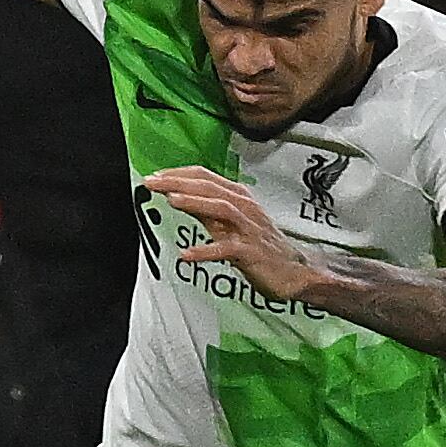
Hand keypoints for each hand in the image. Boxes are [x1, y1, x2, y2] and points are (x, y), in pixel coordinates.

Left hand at [141, 166, 318, 302]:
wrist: (294, 272)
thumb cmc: (259, 247)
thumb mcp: (229, 223)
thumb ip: (205, 211)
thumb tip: (177, 197)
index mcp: (238, 197)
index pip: (205, 177)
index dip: (179, 174)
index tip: (155, 177)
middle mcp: (244, 207)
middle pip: (210, 187)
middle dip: (179, 182)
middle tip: (152, 182)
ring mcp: (248, 229)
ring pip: (221, 208)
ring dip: (195, 203)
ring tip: (171, 201)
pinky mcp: (251, 252)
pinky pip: (226, 249)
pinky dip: (205, 250)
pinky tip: (186, 254)